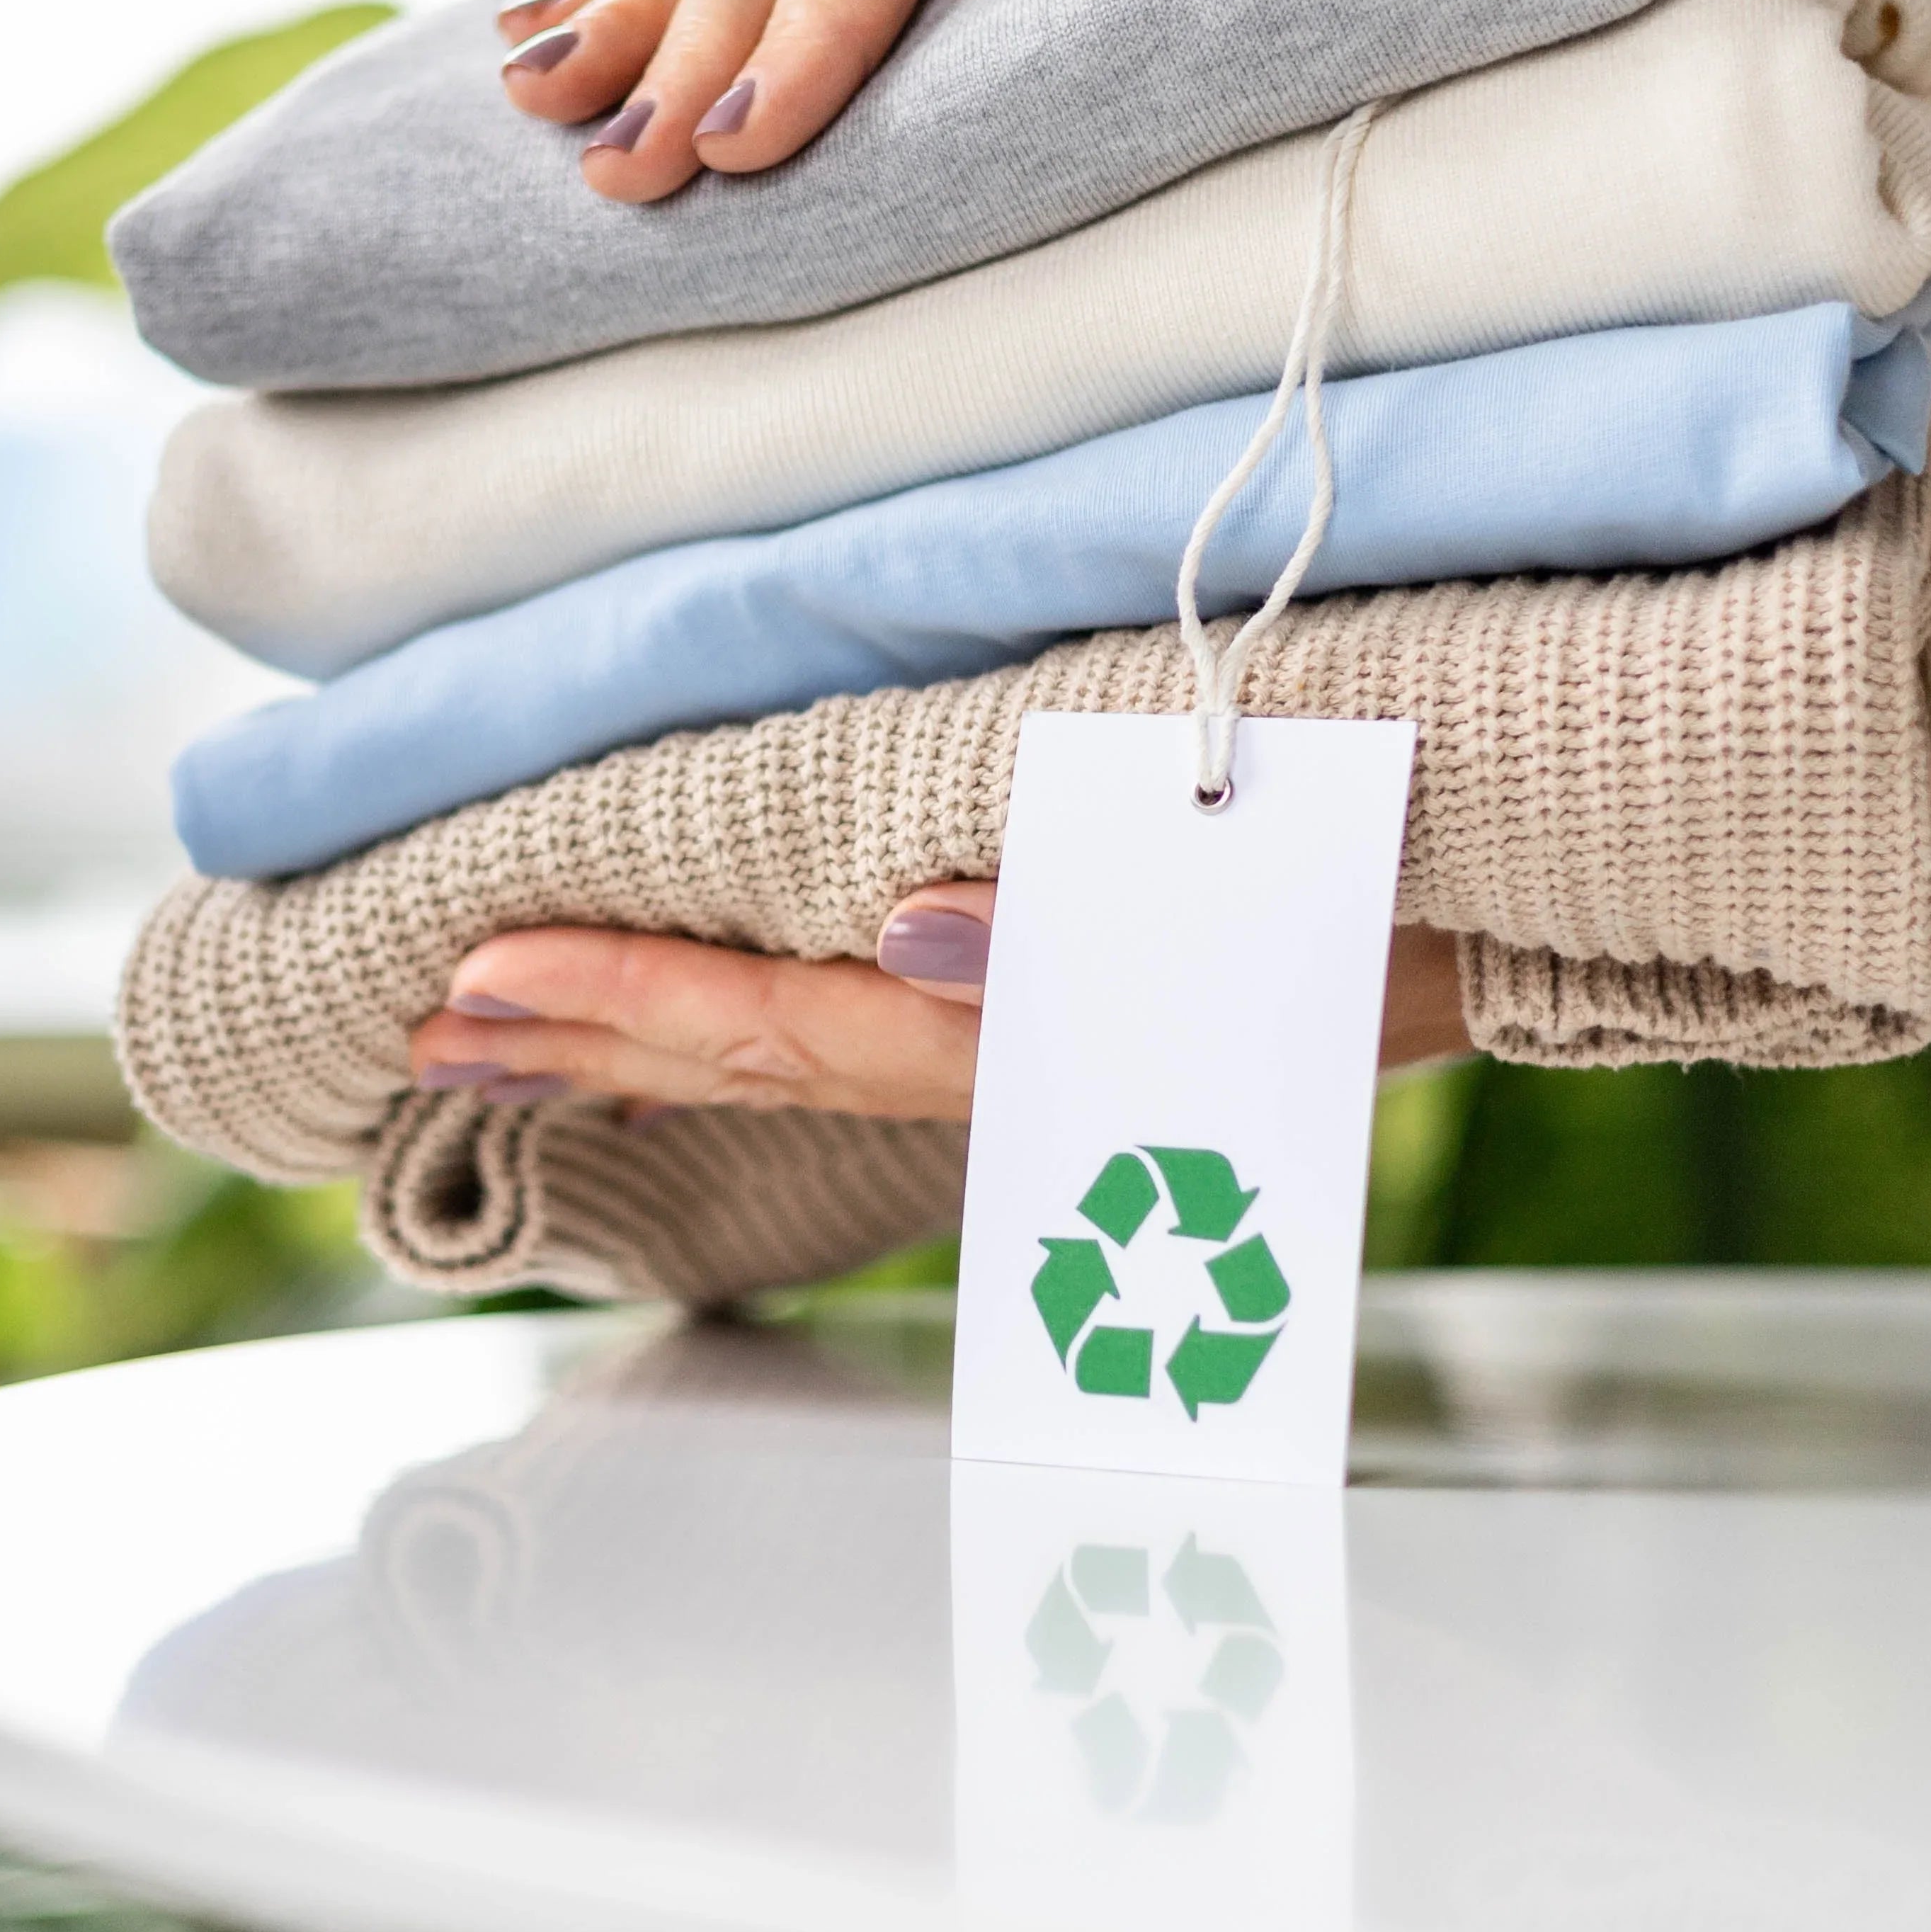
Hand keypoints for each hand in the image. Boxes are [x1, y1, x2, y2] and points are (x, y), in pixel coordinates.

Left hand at [408, 882, 1471, 1122]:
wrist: (1512, 920)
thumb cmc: (1404, 876)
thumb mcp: (1280, 879)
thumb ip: (1094, 909)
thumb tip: (915, 925)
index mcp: (1032, 1012)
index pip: (784, 1015)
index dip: (626, 992)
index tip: (483, 969)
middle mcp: (995, 1052)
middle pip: (749, 1055)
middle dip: (582, 1037)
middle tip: (418, 1016)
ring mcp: (1009, 1053)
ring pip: (780, 1055)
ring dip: (631, 1043)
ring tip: (488, 1033)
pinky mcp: (1030, 1028)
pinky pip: (840, 1038)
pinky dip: (731, 1033)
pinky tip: (657, 1028)